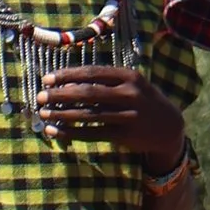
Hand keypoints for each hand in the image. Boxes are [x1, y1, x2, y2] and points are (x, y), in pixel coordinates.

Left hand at [34, 66, 187, 168]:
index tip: (47, 79)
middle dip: (60, 94)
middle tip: (40, 97)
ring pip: (88, 114)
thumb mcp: (132, 84)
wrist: (169, 127)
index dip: (66, 75)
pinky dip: (72, 133)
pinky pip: (92, 133)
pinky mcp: (125, 135)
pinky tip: (56, 132)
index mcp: (128, 76)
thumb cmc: (142, 101)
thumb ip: (106, 81)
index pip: (91, 73)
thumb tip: (66, 82)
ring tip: (44, 114)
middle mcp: (129, 94)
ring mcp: (128, 115)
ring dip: (62, 114)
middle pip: (87, 93)